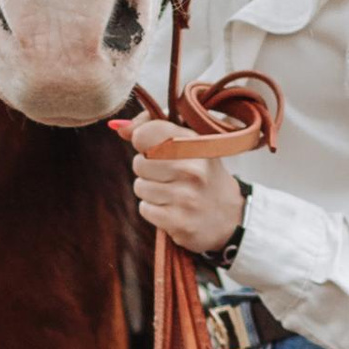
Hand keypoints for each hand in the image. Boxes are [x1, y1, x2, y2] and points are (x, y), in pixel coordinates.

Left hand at [123, 116, 246, 255]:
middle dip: (147, 169)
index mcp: (196, 145)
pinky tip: (171, 208)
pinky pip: (144, 208)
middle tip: (168, 174)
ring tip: (171, 192)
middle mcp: (193, 169)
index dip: (142, 140)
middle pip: (139, 163)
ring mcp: (186, 197)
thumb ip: (153, 128)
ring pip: (140, 187)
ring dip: (150, 191)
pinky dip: (153, 209)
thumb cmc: (202, 174)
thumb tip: (119, 127)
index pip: (147, 132)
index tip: (152, 147)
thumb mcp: (189, 143)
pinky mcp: (179, 221)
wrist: (229, 216)